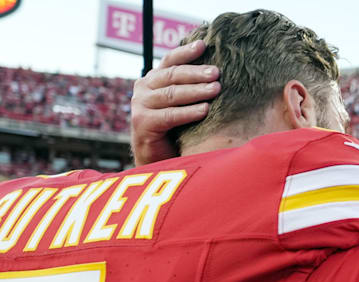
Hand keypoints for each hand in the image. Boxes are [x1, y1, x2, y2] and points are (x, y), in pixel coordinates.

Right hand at [130, 40, 220, 165]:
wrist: (156, 159)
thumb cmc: (175, 130)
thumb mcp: (181, 104)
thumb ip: (189, 88)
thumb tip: (218, 74)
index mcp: (153, 80)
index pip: (170, 61)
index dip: (185, 52)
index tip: (203, 45)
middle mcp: (143, 88)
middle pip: (172, 75)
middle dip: (196, 73)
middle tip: (216, 72)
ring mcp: (140, 105)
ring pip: (172, 94)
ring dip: (196, 91)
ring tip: (216, 89)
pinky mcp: (142, 123)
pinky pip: (169, 115)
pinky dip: (188, 112)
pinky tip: (205, 110)